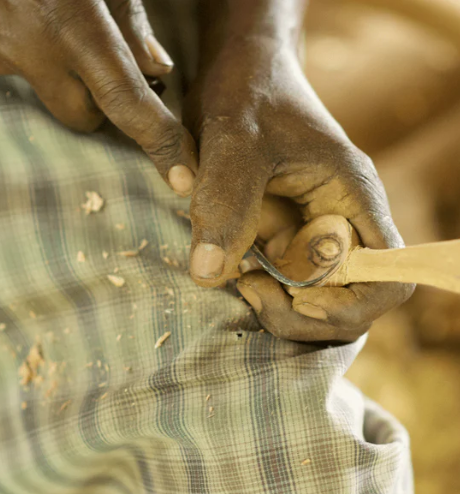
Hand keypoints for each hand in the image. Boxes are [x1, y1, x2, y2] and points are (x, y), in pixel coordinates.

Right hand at [0, 0, 196, 195]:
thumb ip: (131, 18)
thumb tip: (157, 71)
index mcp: (70, 20)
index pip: (127, 102)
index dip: (160, 143)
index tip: (184, 179)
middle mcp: (30, 46)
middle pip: (88, 119)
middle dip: (111, 110)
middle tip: (121, 73)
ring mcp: (0, 50)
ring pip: (57, 100)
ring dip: (77, 85)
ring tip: (75, 34)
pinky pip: (30, 75)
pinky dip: (48, 63)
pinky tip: (43, 22)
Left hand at [185, 37, 413, 342]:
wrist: (240, 75)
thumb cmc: (248, 94)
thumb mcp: (234, 143)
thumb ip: (224, 205)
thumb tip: (210, 275)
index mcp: (352, 197)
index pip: (390, 274)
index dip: (352, 304)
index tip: (299, 297)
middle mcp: (340, 221)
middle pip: (349, 302)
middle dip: (300, 313)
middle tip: (250, 288)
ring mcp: (311, 231)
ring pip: (314, 299)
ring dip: (277, 304)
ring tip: (239, 277)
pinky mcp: (284, 235)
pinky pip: (282, 280)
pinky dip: (259, 288)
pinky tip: (230, 266)